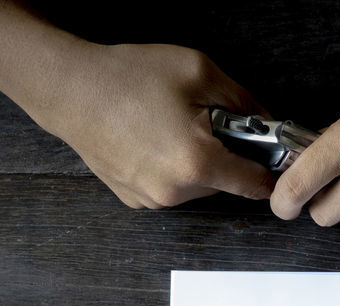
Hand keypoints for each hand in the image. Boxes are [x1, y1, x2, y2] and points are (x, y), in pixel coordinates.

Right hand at [34, 43, 276, 208]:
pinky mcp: (135, 200)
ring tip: (169, 127)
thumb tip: (269, 122)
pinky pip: (169, 189)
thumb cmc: (129, 77)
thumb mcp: (198, 71)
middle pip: (224, 183)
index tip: (270, 156)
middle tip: (203, 121)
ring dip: (196, 163)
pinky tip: (150, 141)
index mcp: (198, 163)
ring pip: (196, 186)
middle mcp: (176, 191)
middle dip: (224, 155)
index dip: (268, 168)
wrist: (69, 90)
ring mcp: (152, 200)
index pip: (255, 185)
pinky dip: (170, 169)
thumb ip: (243, 100)